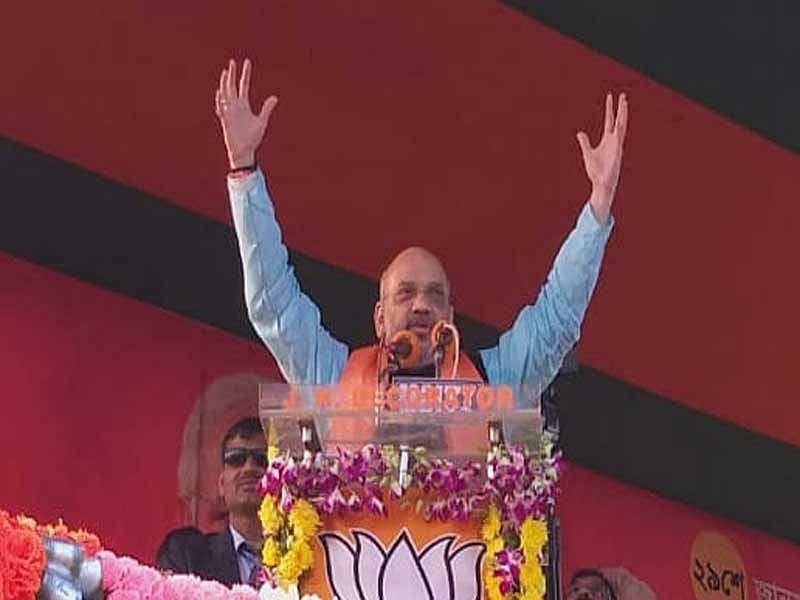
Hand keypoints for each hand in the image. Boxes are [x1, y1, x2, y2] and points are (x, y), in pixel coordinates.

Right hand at [214, 58, 277, 169]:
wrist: (244, 151)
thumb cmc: (252, 138)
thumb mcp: (261, 121)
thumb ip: (267, 109)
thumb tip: (275, 97)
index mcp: (244, 105)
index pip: (244, 85)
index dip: (245, 74)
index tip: (247, 62)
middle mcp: (235, 106)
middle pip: (232, 86)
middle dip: (233, 74)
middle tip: (233, 61)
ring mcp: (229, 112)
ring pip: (225, 94)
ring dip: (225, 83)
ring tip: (226, 71)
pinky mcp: (226, 121)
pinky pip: (221, 109)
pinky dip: (220, 101)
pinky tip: (220, 93)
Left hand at [576, 93, 628, 224]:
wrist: (600, 184)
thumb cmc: (595, 171)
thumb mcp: (587, 153)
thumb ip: (585, 143)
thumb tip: (580, 133)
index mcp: (607, 140)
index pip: (609, 120)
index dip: (610, 109)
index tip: (610, 97)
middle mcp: (614, 141)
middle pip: (618, 121)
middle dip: (620, 109)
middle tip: (622, 95)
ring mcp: (617, 146)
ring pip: (622, 127)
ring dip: (623, 116)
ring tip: (625, 103)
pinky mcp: (617, 154)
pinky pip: (619, 141)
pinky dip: (619, 132)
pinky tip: (620, 123)